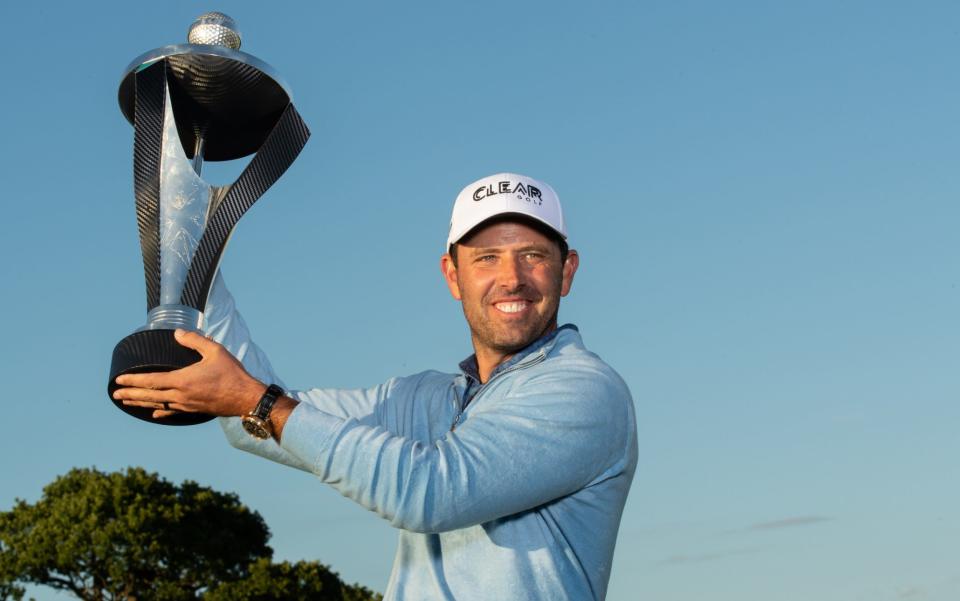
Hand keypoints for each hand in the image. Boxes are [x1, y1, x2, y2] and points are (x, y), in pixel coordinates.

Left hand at [113, 329, 264, 420]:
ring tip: (126, 402)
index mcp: (183, 380)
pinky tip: (154, 412)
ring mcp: (186, 405)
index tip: (119, 379)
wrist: (246, 398)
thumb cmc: (232, 373)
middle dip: (130, 394)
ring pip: (158, 404)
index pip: (151, 381)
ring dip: (140, 403)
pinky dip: (160, 411)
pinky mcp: (194, 410)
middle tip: (115, 393)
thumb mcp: (215, 351)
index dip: (133, 380)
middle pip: (149, 395)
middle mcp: (181, 395)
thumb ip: (195, 340)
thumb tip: (177, 333)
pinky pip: (172, 411)